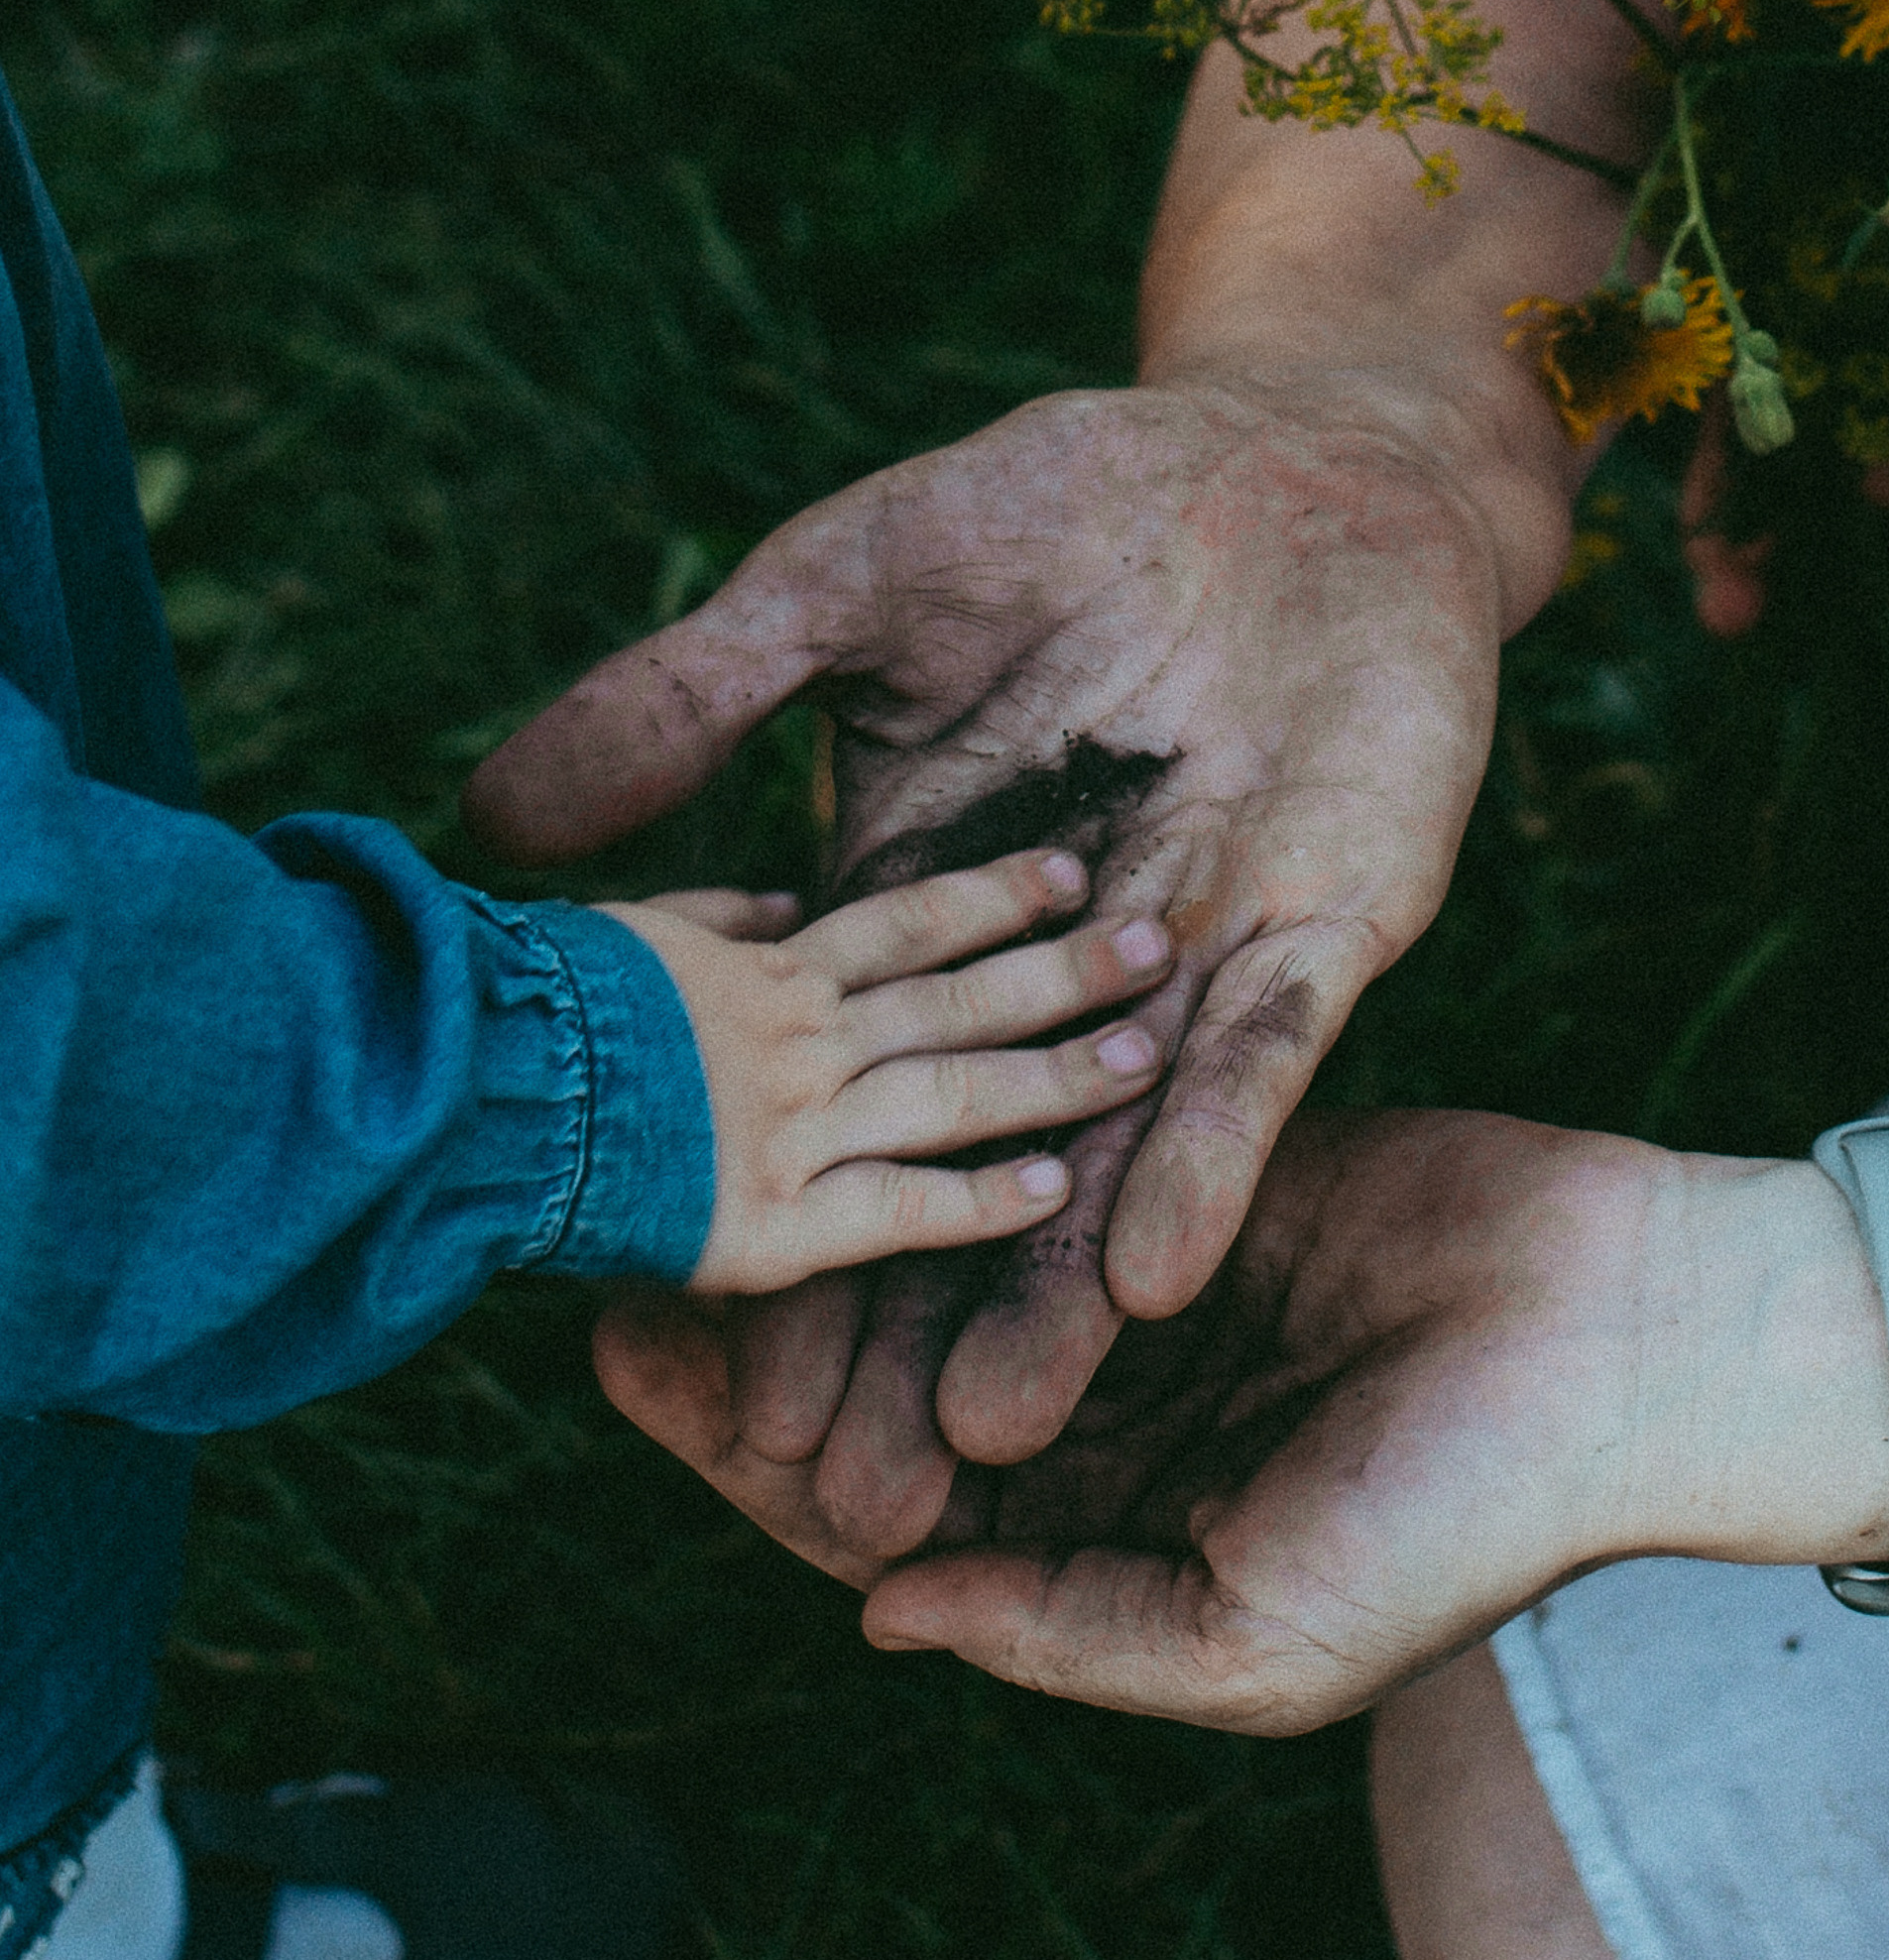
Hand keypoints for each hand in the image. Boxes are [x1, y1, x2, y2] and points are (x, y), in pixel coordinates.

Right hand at [471, 379, 1518, 1533]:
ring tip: (993, 1436)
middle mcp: (1048, 973)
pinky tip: (1156, 1273)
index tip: (702, 1387)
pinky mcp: (1319, 933)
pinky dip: (1206, 1154)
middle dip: (902, 1334)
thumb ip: (694, 696)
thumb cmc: (1053, 504)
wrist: (1292, 458)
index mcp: (923, 901)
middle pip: (958, 1174)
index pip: (827, 1093)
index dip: (774, 1230)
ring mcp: (1190, 963)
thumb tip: (499, 810)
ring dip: (1050, 1296)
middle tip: (834, 1501)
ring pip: (1110, 1158)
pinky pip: (1262, 1060)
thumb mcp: (845, 591)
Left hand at [593, 1104, 1888, 1730]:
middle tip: (620, 1212)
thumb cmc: (1458, 1520)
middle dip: (756, 1298)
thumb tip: (874, 1615)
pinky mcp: (1181, 1162)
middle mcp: (1088, 1407)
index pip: (872, 1497)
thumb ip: (1065, 1630)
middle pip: (878, 1354)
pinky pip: (1041, 1136)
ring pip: (941, 1234)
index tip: (632, 1358)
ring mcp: (1130, 1283)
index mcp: (1085, 1532)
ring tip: (708, 1108)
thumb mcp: (1255, 1636)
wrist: (1623, 1349)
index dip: (745, 1437)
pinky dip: (955, 1098)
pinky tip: (857, 1033)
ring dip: (830, 1185)